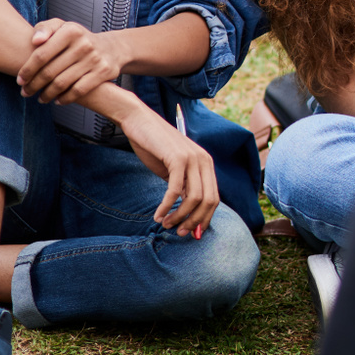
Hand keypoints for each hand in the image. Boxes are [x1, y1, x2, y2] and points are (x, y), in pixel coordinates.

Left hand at [17, 20, 123, 105]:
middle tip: (26, 92)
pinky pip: (79, 90)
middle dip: (34, 85)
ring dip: (47, 94)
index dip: (27, 70)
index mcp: (70, 31)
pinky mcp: (103, 72)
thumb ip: (44, 28)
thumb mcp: (62, 26)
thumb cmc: (78, 39)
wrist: (112, 48)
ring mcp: (94, 59)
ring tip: (40, 98)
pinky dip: (65, 98)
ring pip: (62, 83)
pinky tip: (57, 100)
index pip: (41, 54)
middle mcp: (84, 44)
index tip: (20, 80)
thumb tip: (35, 41)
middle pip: (50, 71)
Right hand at [120, 106, 218, 236]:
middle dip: (194, 221)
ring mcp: (192, 158)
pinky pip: (175, 190)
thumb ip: (183, 188)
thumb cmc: (155, 148)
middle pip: (208, 201)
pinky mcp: (177, 158)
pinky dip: (166, 206)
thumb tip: (188, 215)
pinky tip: (158, 215)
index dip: (204, 218)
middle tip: (179, 232)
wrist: (140, 122)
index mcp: (207, 164)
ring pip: (194, 198)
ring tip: (166, 224)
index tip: (192, 232)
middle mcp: (204, 161)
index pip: (214, 198)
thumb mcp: (174, 170)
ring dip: (180, 216)